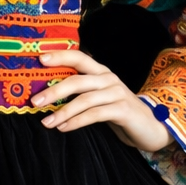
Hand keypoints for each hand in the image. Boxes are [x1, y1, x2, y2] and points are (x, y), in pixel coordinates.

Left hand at [34, 48, 171, 149]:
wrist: (150, 126)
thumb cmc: (119, 111)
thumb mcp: (99, 98)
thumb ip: (80, 93)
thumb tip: (47, 95)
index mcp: (101, 72)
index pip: (79, 58)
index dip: (60, 56)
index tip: (40, 58)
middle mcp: (108, 79)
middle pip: (77, 80)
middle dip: (54, 91)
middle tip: (35, 101)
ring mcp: (117, 93)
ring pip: (84, 100)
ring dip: (62, 112)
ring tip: (46, 122)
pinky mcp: (122, 110)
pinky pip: (94, 115)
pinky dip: (76, 122)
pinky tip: (64, 128)